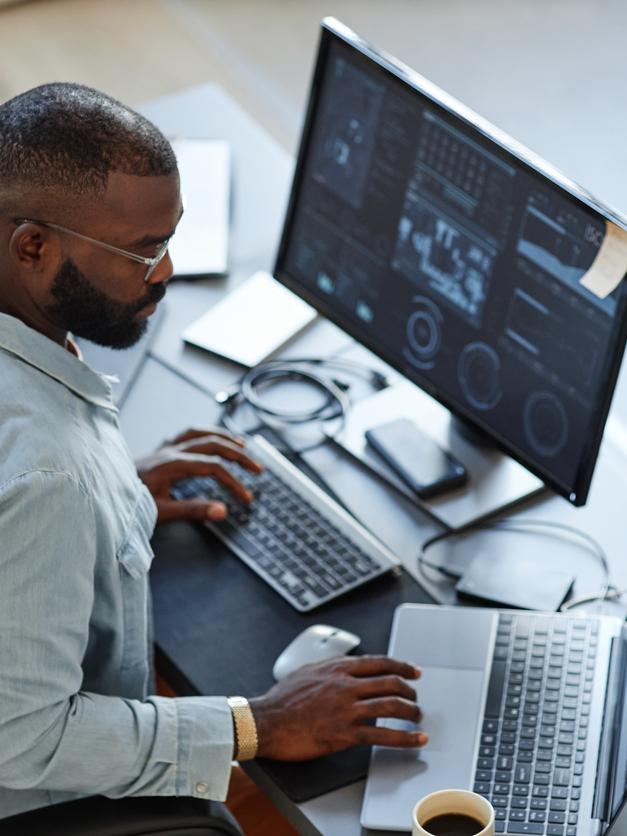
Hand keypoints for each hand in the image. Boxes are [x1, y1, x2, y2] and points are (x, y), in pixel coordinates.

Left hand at [137, 427, 262, 523]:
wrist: (101, 494)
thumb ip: (193, 510)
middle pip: (212, 444)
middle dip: (239, 455)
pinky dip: (204, 434)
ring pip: (200, 433)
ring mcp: (163, 448)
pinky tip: (212, 440)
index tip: (245, 498)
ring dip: (224, 438)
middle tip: (257, 469)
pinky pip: (187, 434)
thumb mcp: (161, 513)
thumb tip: (223, 511)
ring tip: (242, 445)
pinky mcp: (159, 450)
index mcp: (171, 464)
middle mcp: (168, 451)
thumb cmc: (127, 505)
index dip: (233, 482)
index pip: (213, 468)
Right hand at [249, 655, 427, 760]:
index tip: (414, 672)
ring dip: (411, 712)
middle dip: (410, 691)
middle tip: (416, 698)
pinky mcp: (345, 733)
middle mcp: (346, 685)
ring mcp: (347, 709)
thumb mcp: (307, 671)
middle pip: (391, 682)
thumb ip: (329, 668)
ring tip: (418, 718)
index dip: (402, 666)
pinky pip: (383, 736)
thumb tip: (342, 667)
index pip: (379, 662)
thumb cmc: (281, 699)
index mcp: (338, 668)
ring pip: (391, 706)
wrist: (265, 721)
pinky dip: (405, 738)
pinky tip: (415, 740)